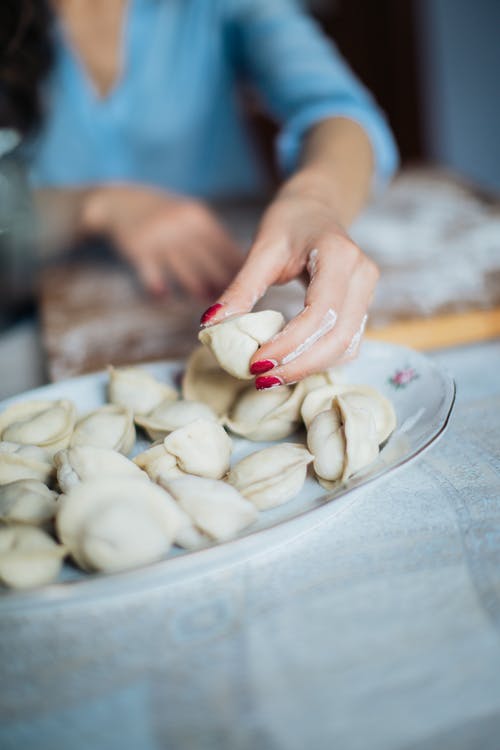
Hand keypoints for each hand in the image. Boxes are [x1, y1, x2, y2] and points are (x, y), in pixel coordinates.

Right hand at [82, 184, 242, 298]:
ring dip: (197, 289)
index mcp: (199, 218)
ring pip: (184, 270)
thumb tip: (237, 268)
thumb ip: (210, 237)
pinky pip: (152, 273)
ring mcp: (160, 238)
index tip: (249, 288)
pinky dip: (159, 287)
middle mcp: (182, 226)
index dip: (238, 269)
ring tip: (208, 306)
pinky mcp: (138, 249)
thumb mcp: (189, 215)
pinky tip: (165, 297)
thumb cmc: (162, 214)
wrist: (119, 201)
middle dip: (223, 284)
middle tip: (234, 304)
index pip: (225, 247)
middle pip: (209, 261)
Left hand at [200, 181, 378, 386]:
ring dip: (309, 368)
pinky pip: (347, 345)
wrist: (317, 208)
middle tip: (261, 380)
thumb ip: (241, 288)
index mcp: (340, 255)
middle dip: (299, 365)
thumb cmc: (289, 222)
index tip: (256, 362)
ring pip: (346, 347)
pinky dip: (319, 361)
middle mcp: (363, 276)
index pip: (320, 312)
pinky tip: (289, 365)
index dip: (289, 343)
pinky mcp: (363, 308)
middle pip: (338, 338)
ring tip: (271, 378)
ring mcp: (369, 294)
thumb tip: (210, 325)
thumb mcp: (262, 248)